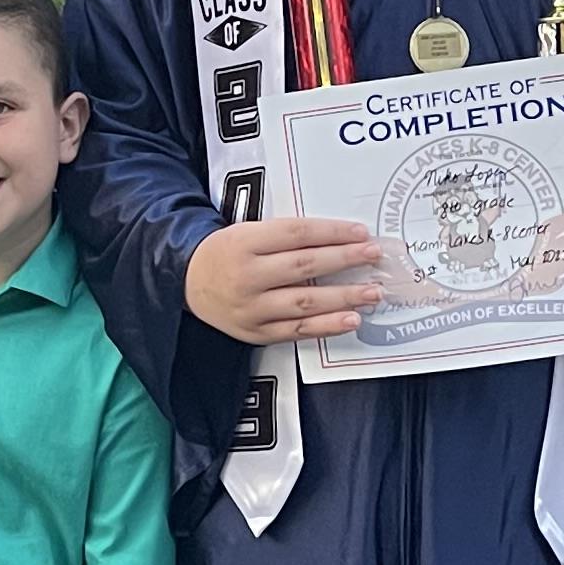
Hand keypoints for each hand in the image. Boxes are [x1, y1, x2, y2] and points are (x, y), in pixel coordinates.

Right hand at [184, 213, 384, 346]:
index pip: (297, 234)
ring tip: (372, 293)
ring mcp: (252, 307)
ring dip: (343, 297)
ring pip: (304, 302)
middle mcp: (247, 276)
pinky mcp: (256, 332)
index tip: (361, 233)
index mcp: (245, 242)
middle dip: (344, 260)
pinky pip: (297, 330)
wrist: (189, 284)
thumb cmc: (227, 253)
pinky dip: (326, 326)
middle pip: (304, 266)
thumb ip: (286, 236)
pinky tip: (350, 320)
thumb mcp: (248, 232)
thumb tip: (338, 239)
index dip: (332, 232)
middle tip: (374, 257)